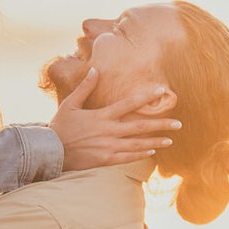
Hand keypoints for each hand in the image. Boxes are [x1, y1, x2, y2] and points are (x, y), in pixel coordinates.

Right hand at [50, 67, 179, 170]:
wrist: (50, 151)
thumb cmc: (59, 126)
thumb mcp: (70, 103)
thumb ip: (85, 87)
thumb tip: (96, 69)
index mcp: (102, 116)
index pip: (129, 103)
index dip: (146, 96)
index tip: (161, 91)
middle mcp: (108, 131)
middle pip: (140, 126)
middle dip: (161, 125)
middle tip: (178, 124)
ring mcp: (108, 147)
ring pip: (137, 144)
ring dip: (155, 142)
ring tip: (170, 140)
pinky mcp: (105, 160)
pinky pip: (127, 157)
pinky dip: (140, 155)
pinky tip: (152, 152)